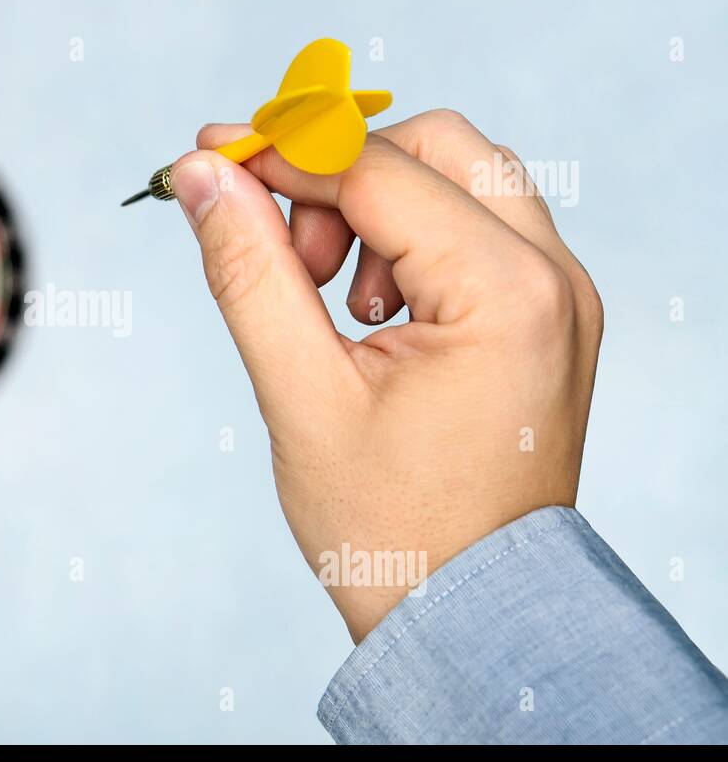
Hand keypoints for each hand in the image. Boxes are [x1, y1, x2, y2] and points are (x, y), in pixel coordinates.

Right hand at [170, 110, 603, 641]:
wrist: (465, 615)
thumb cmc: (391, 528)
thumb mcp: (300, 393)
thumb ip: (247, 270)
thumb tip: (200, 176)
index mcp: (507, 295)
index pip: (377, 171)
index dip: (281, 153)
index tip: (208, 157)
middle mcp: (554, 279)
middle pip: (438, 147)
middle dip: (341, 174)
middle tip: (282, 246)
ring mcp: (560, 296)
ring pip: (460, 179)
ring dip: (375, 208)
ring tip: (327, 299)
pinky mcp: (545, 315)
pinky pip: (476, 229)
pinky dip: (409, 241)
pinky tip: (369, 314)